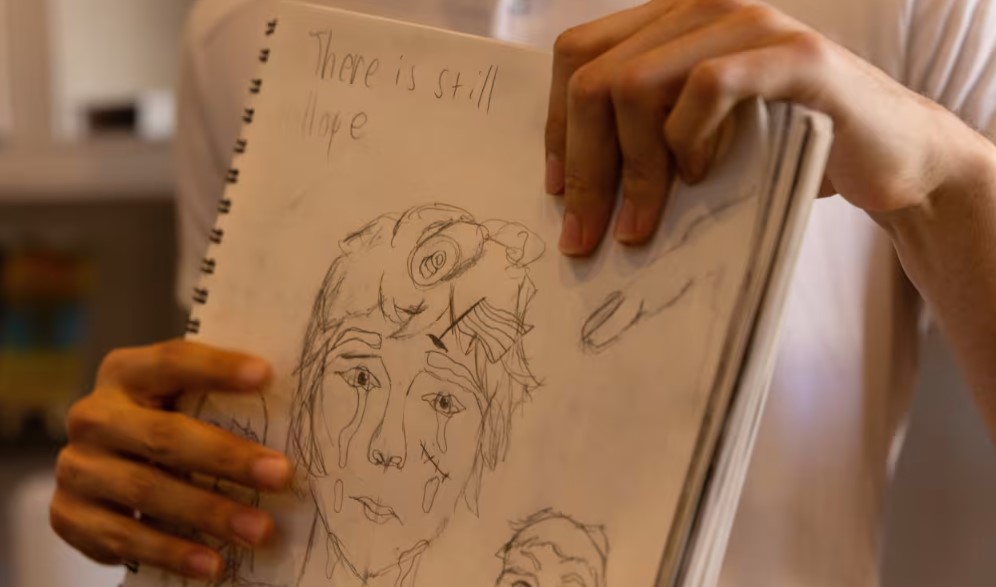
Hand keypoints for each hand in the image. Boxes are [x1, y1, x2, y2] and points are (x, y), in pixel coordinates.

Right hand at [50, 340, 291, 580]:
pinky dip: (172, 552)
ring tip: (259, 530)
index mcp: (126, 372)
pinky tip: (213, 563)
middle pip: (164, 436)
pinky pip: (123, 538)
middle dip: (228, 458)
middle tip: (282, 476)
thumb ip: (219, 400)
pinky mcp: (68, 515)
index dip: (218, 368)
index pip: (173, 362)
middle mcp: (94, 416)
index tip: (267, 375)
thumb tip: (297, 409)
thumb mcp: (182, 401)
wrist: (106, 466)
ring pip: (147, 491)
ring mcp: (77, 467)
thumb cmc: (165, 423)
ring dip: (209, 514)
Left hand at [546, 0, 984, 254]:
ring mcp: (750, 24)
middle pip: (594, 78)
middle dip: (583, 167)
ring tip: (643, 223)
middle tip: (586, 235)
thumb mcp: (694, 140)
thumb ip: (640, 137)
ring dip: (631, 171)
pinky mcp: (795, 55)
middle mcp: (702, 9)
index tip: (557, 193)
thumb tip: (569, 190)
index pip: (577, 57)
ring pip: (636, 85)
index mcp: (670, 24)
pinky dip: (691, 142)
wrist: (890, 158)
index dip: (555, 128)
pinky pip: (708, 87)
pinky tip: (704, 176)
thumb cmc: (782, 153)